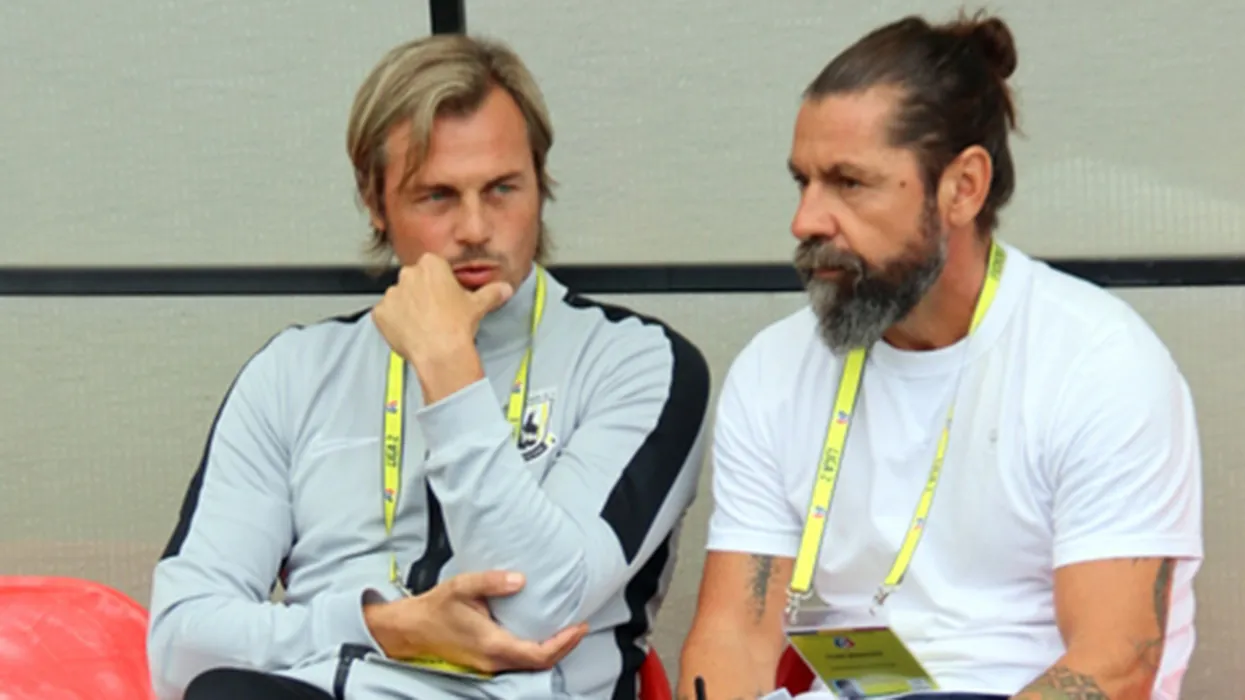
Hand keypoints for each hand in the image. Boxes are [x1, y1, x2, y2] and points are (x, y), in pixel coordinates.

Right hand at [363, 570, 588, 673]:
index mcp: (492, 644)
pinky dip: (535, 653)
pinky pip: (518, 662)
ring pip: (530, 665)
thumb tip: (520, 580)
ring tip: (566, 631)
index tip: (579, 627)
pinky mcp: (485, 662)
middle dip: (564, 648)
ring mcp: (489, 664)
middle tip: (579, 628)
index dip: (564, 643)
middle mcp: (493, 660)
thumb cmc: (434, 609)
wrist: (409, 629)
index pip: (539, 654)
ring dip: (551, 651)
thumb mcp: (462, 587)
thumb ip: (492, 582)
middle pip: (540, 664)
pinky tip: (540, 636)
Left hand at [372, 254, 512, 366]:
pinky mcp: (380, 313)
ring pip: (400, 297)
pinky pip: (386, 314)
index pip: (433, 267)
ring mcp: (391, 294)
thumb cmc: (457, 326)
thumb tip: (505, 289)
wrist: (440, 352)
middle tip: (436, 312)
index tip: (446, 295)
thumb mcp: (479, 305)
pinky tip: (410, 332)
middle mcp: (408, 274)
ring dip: (408, 308)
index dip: (440, 282)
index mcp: (431, 264)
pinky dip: (394, 322)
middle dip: (422, 293)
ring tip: (423, 325)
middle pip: (414, 280)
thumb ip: (492, 293)